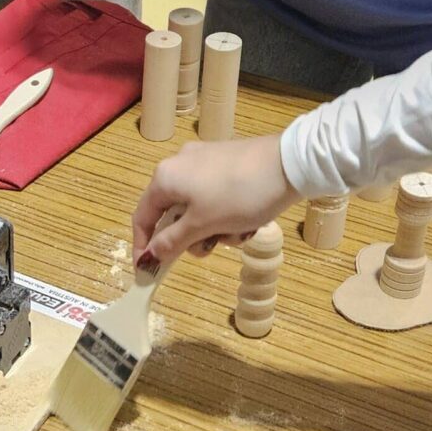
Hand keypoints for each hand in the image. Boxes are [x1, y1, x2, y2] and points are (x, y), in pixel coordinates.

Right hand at [132, 135, 300, 263]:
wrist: (288, 164)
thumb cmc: (239, 196)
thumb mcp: (204, 225)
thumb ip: (173, 241)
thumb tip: (150, 254)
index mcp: (165, 177)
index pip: (143, 217)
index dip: (143, 245)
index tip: (147, 269)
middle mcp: (178, 164)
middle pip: (173, 213)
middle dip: (192, 237)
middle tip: (211, 248)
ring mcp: (203, 160)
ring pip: (197, 207)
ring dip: (214, 227)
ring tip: (239, 231)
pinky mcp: (225, 161)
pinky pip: (214, 195)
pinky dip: (226, 213)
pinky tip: (248, 218)